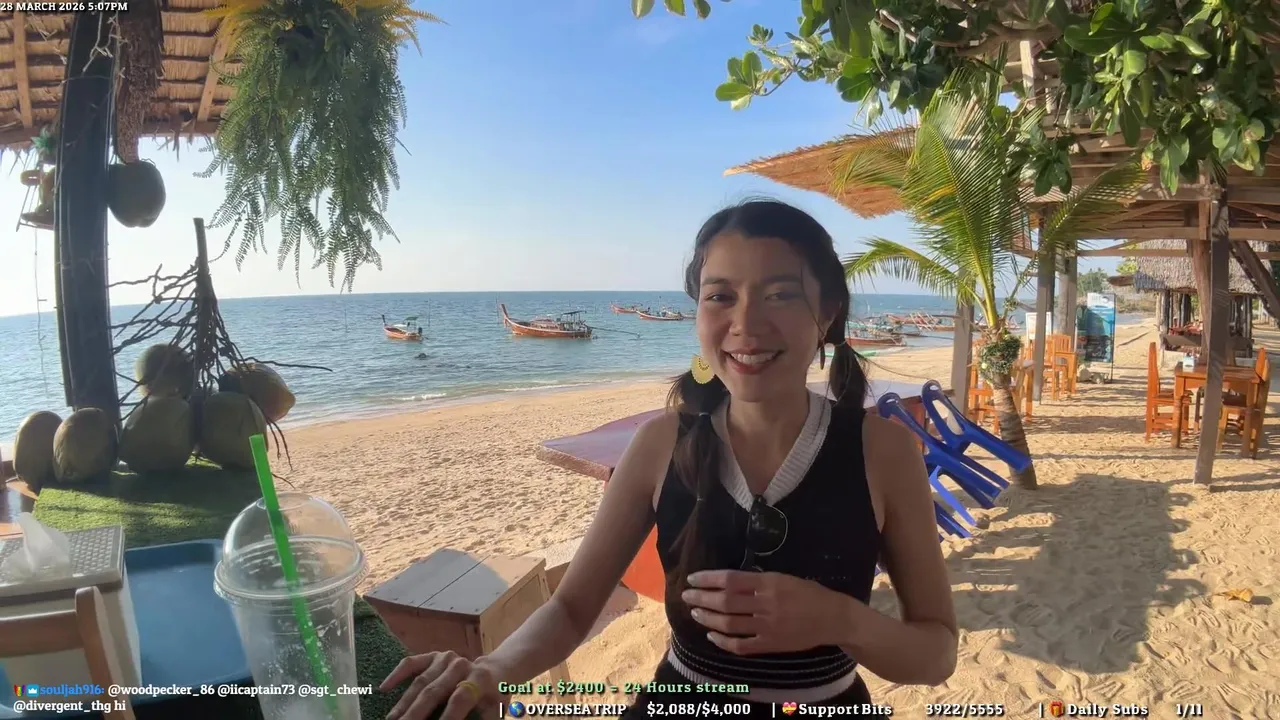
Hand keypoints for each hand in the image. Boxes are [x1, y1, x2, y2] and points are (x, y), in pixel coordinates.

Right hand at [380, 651, 503, 719]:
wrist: (495, 672)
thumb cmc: (493, 698)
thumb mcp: (494, 711)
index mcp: (479, 679)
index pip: (460, 699)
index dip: (448, 716)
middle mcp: (461, 665)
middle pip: (433, 691)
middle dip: (415, 713)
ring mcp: (445, 658)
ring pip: (420, 682)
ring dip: (403, 703)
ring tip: (391, 719)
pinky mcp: (433, 655)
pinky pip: (411, 663)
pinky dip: (397, 674)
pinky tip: (384, 688)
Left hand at [683, 569, 851, 654]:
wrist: (832, 618)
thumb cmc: (809, 593)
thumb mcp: (784, 577)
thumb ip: (758, 580)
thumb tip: (729, 580)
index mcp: (769, 583)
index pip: (730, 580)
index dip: (708, 579)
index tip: (693, 578)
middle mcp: (766, 603)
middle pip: (725, 601)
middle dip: (701, 598)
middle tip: (687, 595)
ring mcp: (767, 626)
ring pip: (729, 623)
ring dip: (708, 618)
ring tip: (695, 612)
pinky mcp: (770, 644)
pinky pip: (741, 645)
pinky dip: (723, 641)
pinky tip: (712, 635)